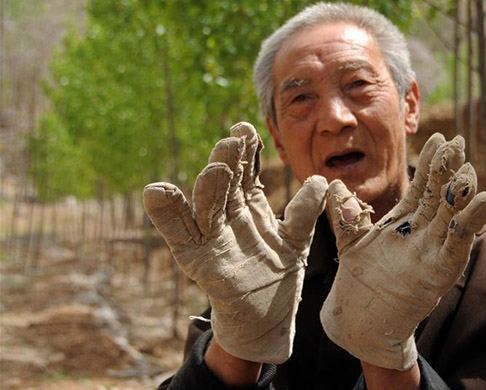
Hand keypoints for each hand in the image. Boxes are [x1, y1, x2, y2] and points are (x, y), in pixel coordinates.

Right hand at [143, 122, 327, 363]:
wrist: (265, 320)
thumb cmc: (276, 277)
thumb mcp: (295, 240)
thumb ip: (305, 211)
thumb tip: (319, 178)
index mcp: (249, 206)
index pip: (246, 171)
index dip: (247, 151)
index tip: (248, 129)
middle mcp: (227, 216)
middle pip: (226, 183)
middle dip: (229, 162)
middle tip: (233, 141)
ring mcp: (210, 237)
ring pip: (206, 205)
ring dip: (209, 186)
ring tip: (216, 170)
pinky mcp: (196, 261)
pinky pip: (177, 234)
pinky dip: (165, 214)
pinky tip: (156, 191)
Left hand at [320, 133, 485, 370]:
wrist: (361, 322)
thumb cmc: (358, 281)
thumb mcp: (349, 241)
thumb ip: (344, 214)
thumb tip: (332, 183)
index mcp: (403, 221)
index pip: (421, 186)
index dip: (430, 163)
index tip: (438, 137)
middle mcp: (423, 233)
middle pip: (439, 196)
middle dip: (448, 171)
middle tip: (458, 143)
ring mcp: (432, 252)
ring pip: (452, 217)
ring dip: (462, 195)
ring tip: (468, 170)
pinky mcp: (438, 273)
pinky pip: (457, 246)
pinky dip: (469, 226)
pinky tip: (482, 202)